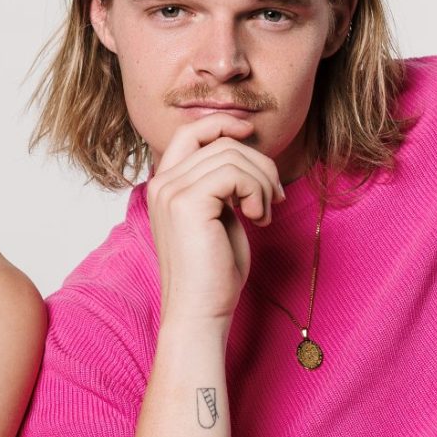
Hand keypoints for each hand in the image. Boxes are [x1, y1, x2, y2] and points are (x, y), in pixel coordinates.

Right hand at [145, 114, 285, 325]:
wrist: (200, 311)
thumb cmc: (214, 272)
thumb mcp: (219, 216)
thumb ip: (222, 184)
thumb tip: (246, 151)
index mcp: (165, 185)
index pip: (190, 132)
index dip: (222, 124)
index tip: (251, 134)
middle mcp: (162, 184)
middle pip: (220, 143)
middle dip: (259, 165)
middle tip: (273, 198)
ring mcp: (171, 191)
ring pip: (232, 155)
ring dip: (261, 182)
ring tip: (262, 214)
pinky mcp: (187, 203)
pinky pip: (235, 174)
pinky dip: (256, 193)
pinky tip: (257, 219)